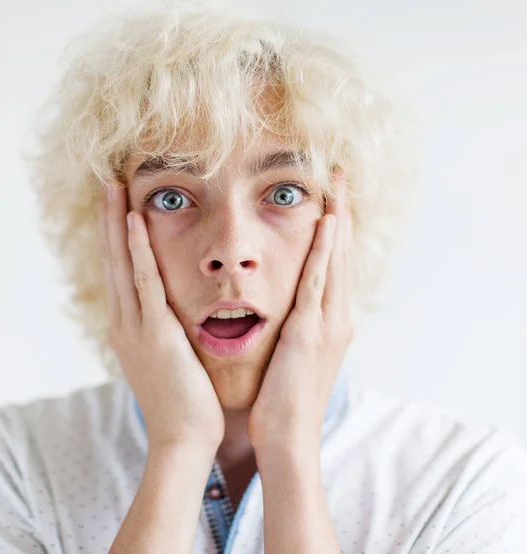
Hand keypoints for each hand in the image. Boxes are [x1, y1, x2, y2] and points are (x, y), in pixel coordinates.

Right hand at [99, 182, 224, 449]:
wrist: (184, 439)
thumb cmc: (184, 401)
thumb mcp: (168, 360)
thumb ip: (165, 332)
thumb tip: (173, 313)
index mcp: (129, 328)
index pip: (119, 273)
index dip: (117, 237)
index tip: (118, 206)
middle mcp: (124, 322)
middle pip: (112, 260)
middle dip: (109, 221)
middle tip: (107, 183)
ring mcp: (135, 327)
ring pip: (122, 263)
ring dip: (117, 223)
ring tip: (113, 187)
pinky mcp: (155, 333)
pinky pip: (145, 283)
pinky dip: (137, 251)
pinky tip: (135, 221)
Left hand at [247, 175, 352, 452]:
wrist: (287, 436)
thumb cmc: (284, 398)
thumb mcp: (295, 356)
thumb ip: (298, 328)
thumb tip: (289, 310)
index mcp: (330, 321)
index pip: (334, 265)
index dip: (334, 229)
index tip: (331, 197)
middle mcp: (336, 316)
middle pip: (341, 253)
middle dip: (341, 212)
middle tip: (340, 174)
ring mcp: (327, 323)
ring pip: (336, 260)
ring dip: (337, 219)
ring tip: (337, 183)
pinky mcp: (311, 331)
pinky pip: (319, 282)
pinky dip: (325, 251)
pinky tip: (328, 223)